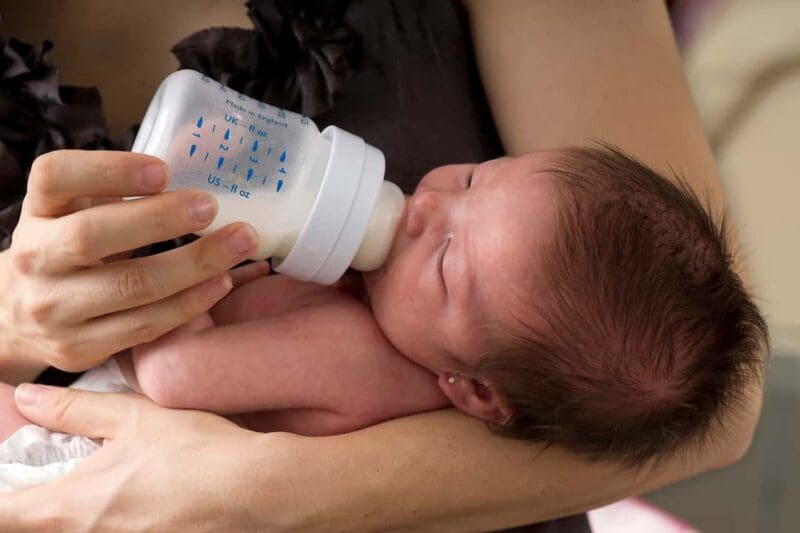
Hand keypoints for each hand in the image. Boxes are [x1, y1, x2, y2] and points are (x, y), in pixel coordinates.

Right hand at [0, 150, 261, 382]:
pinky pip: (145, 325)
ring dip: (194, 264)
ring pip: (130, 287)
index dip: (109, 170)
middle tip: (212, 207)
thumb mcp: (87, 205)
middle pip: (92, 235)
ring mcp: (53, 308)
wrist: (23, 315)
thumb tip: (205, 142)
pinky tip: (221, 282)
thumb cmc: (73, 247)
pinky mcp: (78, 347)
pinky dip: (190, 303)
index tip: (162, 171)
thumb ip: (132, 178)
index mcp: (39, 209)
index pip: (55, 176)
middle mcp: (35, 257)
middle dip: (160, 219)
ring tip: (239, 243)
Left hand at [1, 385, 293, 530]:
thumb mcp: (133, 417)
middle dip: (40, 505)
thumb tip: (28, 399)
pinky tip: (148, 502)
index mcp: (68, 508)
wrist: (255, 491)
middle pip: (36, 529)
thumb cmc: (196, 452)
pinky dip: (117, 520)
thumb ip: (73, 409)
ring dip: (83, 513)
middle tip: (68, 476)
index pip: (1, 516)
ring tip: (120, 487)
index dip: (2, 498)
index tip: (13, 483)